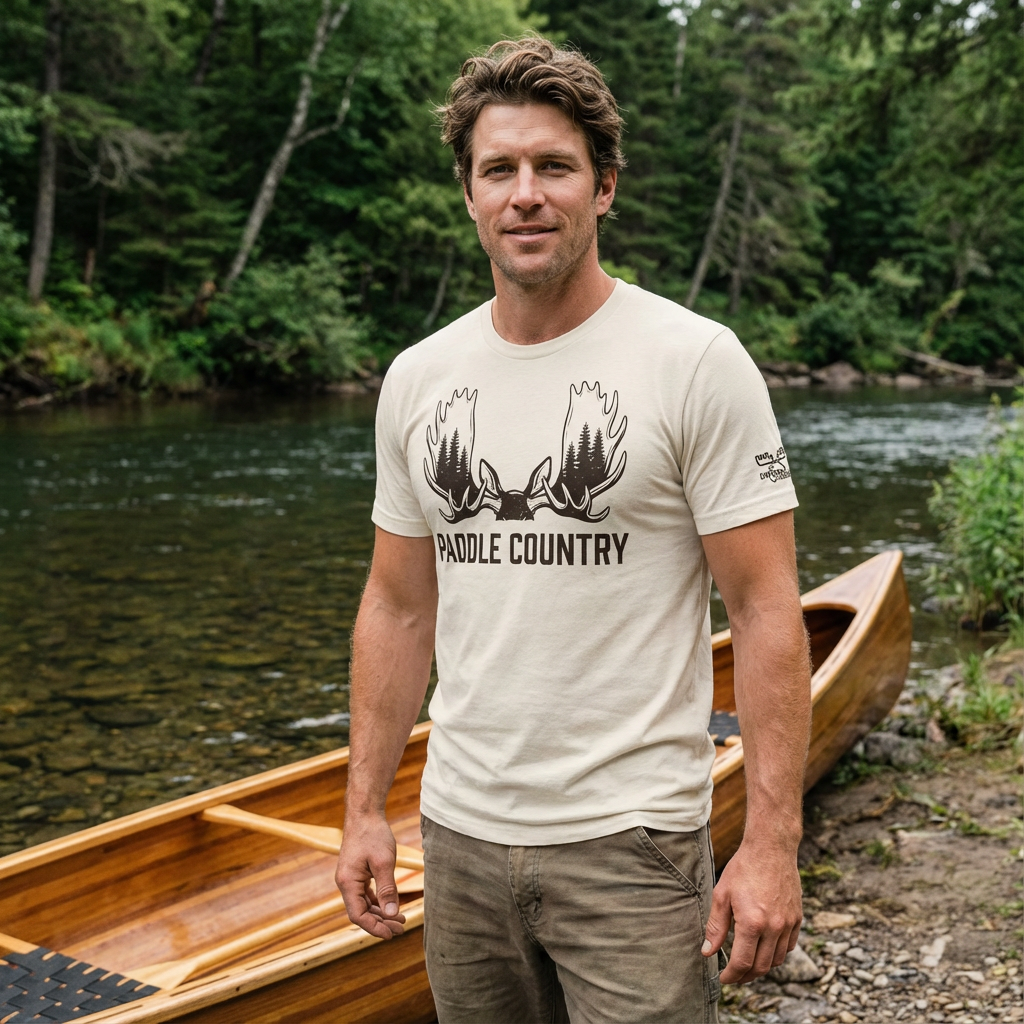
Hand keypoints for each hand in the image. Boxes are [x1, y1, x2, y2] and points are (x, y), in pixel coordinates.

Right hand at [335, 813, 406, 939]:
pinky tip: (392, 906)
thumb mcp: (384, 862)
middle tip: (401, 929)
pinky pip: (366, 894)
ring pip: (364, 904)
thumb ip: (387, 889)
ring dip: (381, 914)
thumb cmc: (373, 834)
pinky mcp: (357, 873)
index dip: (374, 928)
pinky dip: (378, 902)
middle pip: (361, 912)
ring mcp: (350, 878)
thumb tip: (392, 914)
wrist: (365, 813)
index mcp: (347, 883)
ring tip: (400, 920)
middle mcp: (346, 883)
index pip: (358, 915)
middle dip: (381, 923)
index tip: (392, 934)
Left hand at [701, 837, 802, 983]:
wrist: (771, 848)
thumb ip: (715, 927)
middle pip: (761, 967)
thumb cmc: (743, 868)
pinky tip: (765, 949)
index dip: (732, 976)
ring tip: (748, 964)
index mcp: (751, 922)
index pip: (742, 962)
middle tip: (734, 976)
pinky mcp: (797, 918)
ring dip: (762, 967)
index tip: (724, 978)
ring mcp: (788, 924)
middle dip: (745, 976)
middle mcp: (773, 927)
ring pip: (777, 960)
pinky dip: (777, 954)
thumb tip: (708, 952)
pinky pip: (789, 947)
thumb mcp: (722, 895)